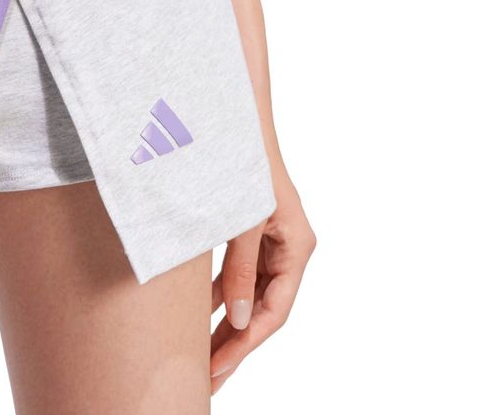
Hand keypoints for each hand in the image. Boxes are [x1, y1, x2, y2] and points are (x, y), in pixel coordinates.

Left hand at [209, 174, 315, 394]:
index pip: (274, 311)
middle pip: (263, 308)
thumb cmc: (245, 165)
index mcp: (298, 248)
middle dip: (236, 343)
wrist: (239, 122)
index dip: (246, 344)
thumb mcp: (243, 222)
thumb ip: (240, 271)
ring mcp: (272, 242)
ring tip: (201, 356)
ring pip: (250, 295)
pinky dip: (221, 294)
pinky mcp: (253, 234)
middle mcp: (289, 249)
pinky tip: (201, 315)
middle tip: (207, 378)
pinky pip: (239, 275)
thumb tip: (235, 320)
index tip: (217, 369)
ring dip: (226, 322)